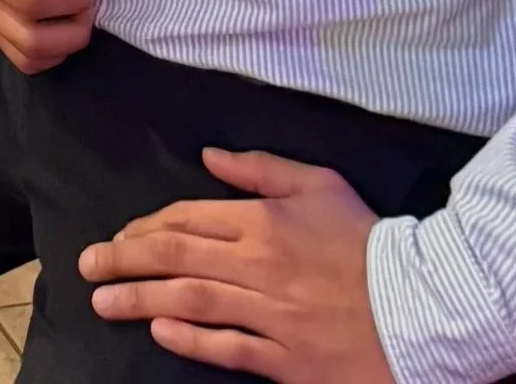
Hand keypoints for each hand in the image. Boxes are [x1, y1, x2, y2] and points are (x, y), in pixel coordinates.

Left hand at [82, 149, 393, 382]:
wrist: (428, 305)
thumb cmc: (371, 241)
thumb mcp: (320, 184)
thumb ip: (261, 168)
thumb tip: (209, 155)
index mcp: (264, 221)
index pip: (185, 219)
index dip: (144, 227)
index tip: (120, 235)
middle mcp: (259, 265)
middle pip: (174, 258)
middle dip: (123, 259)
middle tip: (87, 265)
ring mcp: (273, 314)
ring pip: (190, 302)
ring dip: (139, 299)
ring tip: (103, 300)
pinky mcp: (288, 359)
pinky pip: (229, 348)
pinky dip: (191, 340)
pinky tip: (160, 331)